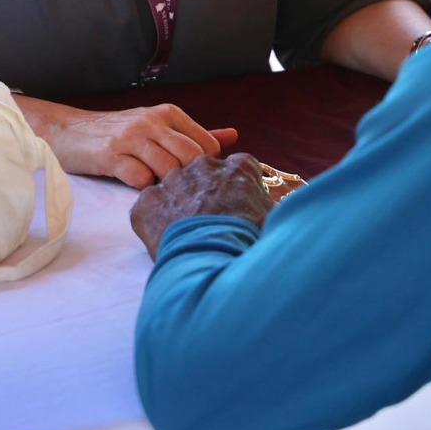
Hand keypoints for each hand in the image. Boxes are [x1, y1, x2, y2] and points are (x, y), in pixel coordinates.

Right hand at [41, 104, 237, 188]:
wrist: (69, 132)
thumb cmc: (121, 134)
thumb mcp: (158, 127)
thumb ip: (195, 134)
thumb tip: (233, 136)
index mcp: (169, 114)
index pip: (207, 146)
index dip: (206, 169)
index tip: (194, 181)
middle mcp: (152, 121)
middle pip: (191, 158)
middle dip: (189, 180)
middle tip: (178, 192)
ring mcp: (131, 137)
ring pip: (168, 169)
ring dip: (165, 185)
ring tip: (156, 189)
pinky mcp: (110, 155)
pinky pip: (139, 179)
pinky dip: (142, 188)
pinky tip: (135, 186)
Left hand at [131, 153, 273, 259]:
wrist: (213, 263)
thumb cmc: (249, 244)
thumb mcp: (272, 220)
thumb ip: (269, 206)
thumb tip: (282, 212)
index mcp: (238, 167)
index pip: (237, 168)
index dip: (235, 188)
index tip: (235, 205)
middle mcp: (204, 166)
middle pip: (202, 173)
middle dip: (204, 192)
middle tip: (208, 220)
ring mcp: (173, 181)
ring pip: (174, 187)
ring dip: (178, 204)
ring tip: (185, 233)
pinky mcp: (148, 201)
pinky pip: (148, 206)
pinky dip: (154, 220)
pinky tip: (165, 239)